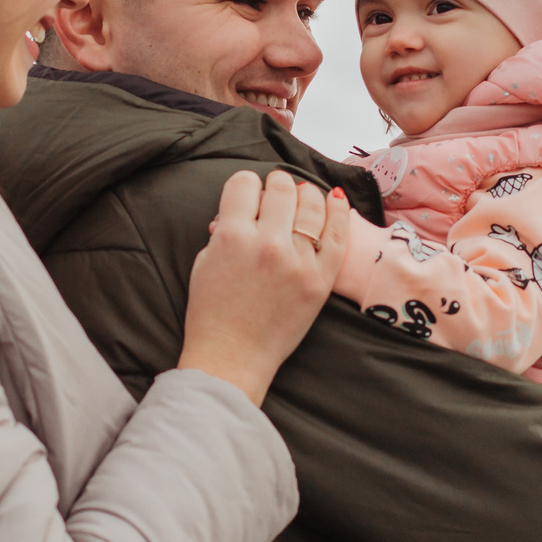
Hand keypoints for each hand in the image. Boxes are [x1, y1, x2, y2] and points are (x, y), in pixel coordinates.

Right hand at [178, 170, 352, 406]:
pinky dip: (337, 212)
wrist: (232, 357)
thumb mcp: (204, 263)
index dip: (246, 185)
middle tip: (277, 190)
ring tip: (301, 196)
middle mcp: (267, 244)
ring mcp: (298, 262)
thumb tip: (244, 208)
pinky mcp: (320, 280)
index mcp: (231, 237)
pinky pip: (337, 235)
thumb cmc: (212, 313)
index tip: (249, 193)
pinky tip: (334, 200)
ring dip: (304, 194)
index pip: (244, 184)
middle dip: (277, 183)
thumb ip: (224, 230)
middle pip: (281, 189)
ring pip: (311, 205)